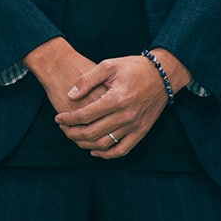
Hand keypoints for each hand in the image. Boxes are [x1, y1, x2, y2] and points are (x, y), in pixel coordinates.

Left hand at [56, 56, 170, 158]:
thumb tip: (70, 96)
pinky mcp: (141, 132)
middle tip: (63, 129)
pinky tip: (94, 150)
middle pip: (92, 132)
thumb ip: (87, 80)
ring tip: (74, 137)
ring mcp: (135, 126)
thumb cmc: (133, 68)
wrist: (162, 75)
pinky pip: (122, 150)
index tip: (58, 118)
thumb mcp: (108, 66)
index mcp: (116, 98)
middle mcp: (126, 116)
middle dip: (73, 133)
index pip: (86, 115)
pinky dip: (107, 154)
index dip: (68, 119)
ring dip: (85, 144)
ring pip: (105, 144)